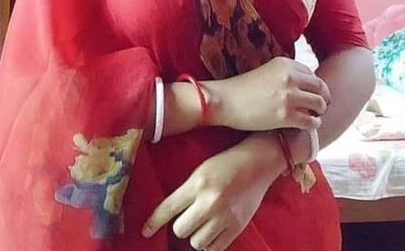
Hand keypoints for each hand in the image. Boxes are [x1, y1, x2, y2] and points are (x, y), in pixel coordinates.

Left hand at [142, 136, 283, 249]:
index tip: (145, 232)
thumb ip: (187, 191)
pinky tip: (213, 230)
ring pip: (197, 242)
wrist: (258, 162)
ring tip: (203, 223)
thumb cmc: (226, 163)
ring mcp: (225, 216)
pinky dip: (210, 244)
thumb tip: (170, 213)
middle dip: (181, 225)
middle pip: (181, 230)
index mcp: (198, 183)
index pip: (168, 208)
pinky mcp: (238, 227)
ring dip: (196, 235)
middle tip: (188, 217)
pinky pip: (215, 249)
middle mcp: (210, 201)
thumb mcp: (201, 170)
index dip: (154, 222)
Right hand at [210, 56, 330, 131]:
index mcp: (284, 63)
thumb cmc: (242, 88)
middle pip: (320, 87)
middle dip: (323, 97)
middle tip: (321, 106)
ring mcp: (289, 96)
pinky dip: (313, 124)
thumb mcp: (266, 71)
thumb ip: (285, 74)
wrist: (224, 101)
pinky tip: (307, 125)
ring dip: (319, 111)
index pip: (311, 73)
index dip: (314, 85)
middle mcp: (289, 77)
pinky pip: (311, 121)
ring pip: (319, 104)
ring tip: (314, 116)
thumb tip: (305, 85)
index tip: (313, 92)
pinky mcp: (286, 116)